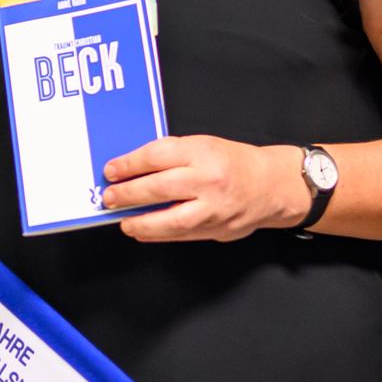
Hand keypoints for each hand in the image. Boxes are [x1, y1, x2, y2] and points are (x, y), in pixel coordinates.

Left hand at [102, 135, 303, 242]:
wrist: (271, 186)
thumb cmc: (235, 163)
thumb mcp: (204, 146)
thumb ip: (172, 156)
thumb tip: (133, 169)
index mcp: (203, 152)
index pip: (158, 156)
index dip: (129, 164)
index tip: (111, 171)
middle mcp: (209, 180)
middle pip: (160, 187)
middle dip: (128, 194)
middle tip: (109, 198)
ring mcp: (214, 208)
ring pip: (171, 219)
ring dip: (141, 222)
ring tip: (124, 221)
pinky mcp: (216, 229)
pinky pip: (181, 235)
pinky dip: (158, 234)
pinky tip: (143, 231)